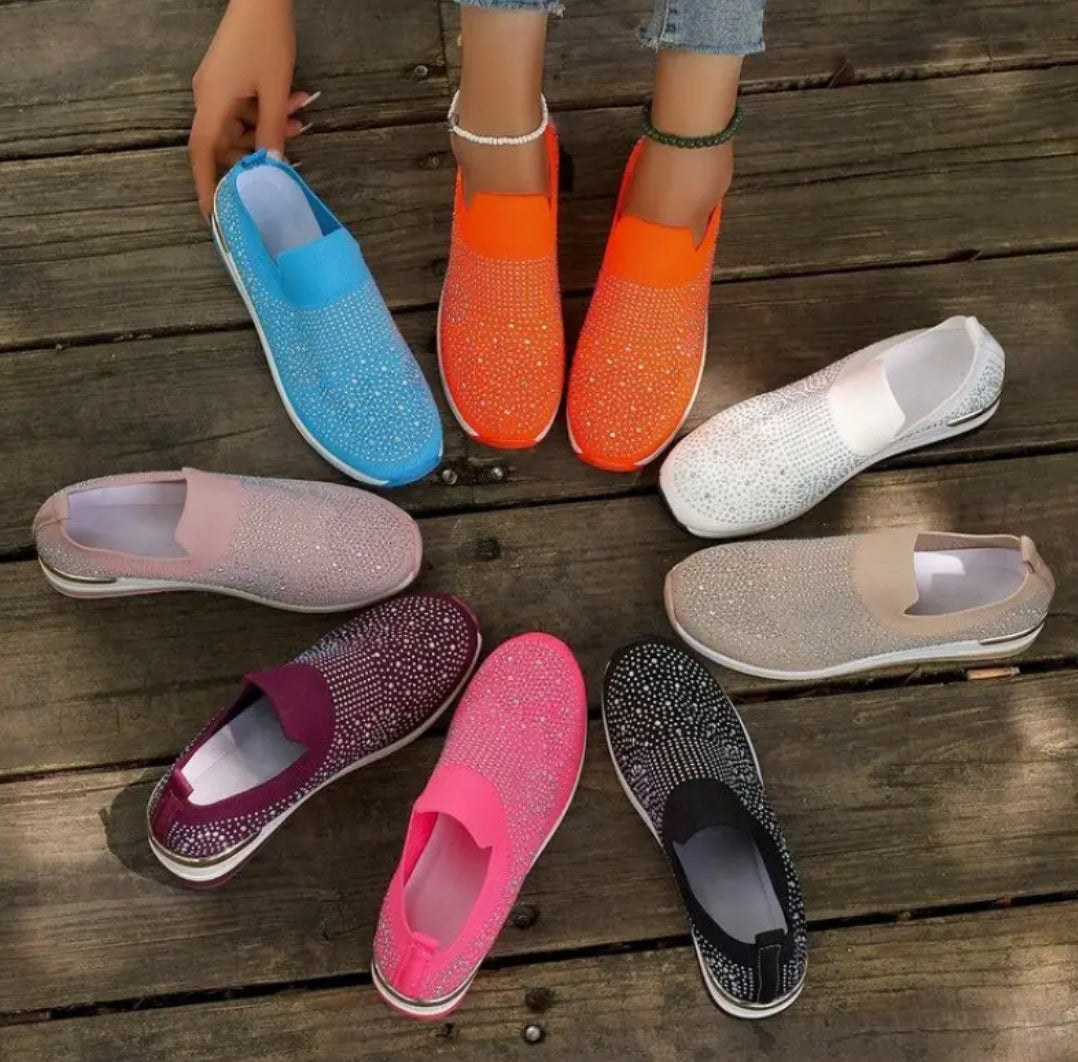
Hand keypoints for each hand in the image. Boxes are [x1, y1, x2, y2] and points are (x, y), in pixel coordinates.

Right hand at [188, 0, 309, 216]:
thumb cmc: (266, 38)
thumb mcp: (276, 90)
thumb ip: (274, 131)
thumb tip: (273, 167)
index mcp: (211, 103)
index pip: (202, 154)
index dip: (206, 186)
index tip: (214, 214)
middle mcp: (208, 98)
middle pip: (226, 143)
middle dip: (258, 151)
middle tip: (289, 154)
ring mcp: (218, 87)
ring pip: (242, 125)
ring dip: (271, 127)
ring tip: (302, 118)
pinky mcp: (230, 78)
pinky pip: (246, 107)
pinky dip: (269, 110)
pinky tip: (297, 103)